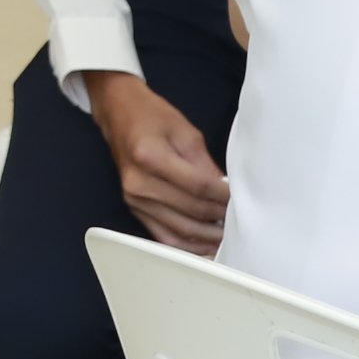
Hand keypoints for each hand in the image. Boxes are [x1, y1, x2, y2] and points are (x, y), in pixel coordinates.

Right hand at [87, 72, 228, 254]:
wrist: (118, 114)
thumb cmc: (151, 116)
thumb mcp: (185, 131)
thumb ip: (205, 164)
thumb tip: (225, 191)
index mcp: (150, 156)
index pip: (197, 185)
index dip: (223, 196)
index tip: (240, 199)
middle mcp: (139, 183)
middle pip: (190, 209)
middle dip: (219, 216)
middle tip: (239, 218)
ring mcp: (134, 199)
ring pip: (179, 228)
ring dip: (207, 234)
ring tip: (227, 234)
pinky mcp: (134, 209)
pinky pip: (164, 236)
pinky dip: (187, 244)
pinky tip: (205, 244)